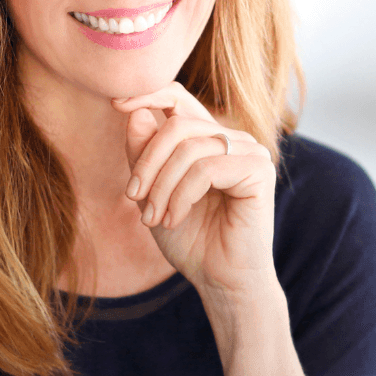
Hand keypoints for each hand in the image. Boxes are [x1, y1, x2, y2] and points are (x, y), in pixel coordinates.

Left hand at [112, 82, 278, 299]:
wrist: (220, 281)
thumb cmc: (190, 239)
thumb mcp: (153, 192)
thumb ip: (144, 153)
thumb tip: (136, 112)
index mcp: (209, 139)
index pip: (178, 98)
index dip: (147, 94)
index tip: (116, 103)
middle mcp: (233, 139)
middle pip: (177, 125)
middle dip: (147, 161)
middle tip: (132, 197)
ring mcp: (250, 152)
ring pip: (189, 148)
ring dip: (162, 186)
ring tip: (152, 218)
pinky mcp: (259, 171)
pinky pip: (207, 169)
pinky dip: (181, 196)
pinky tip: (173, 220)